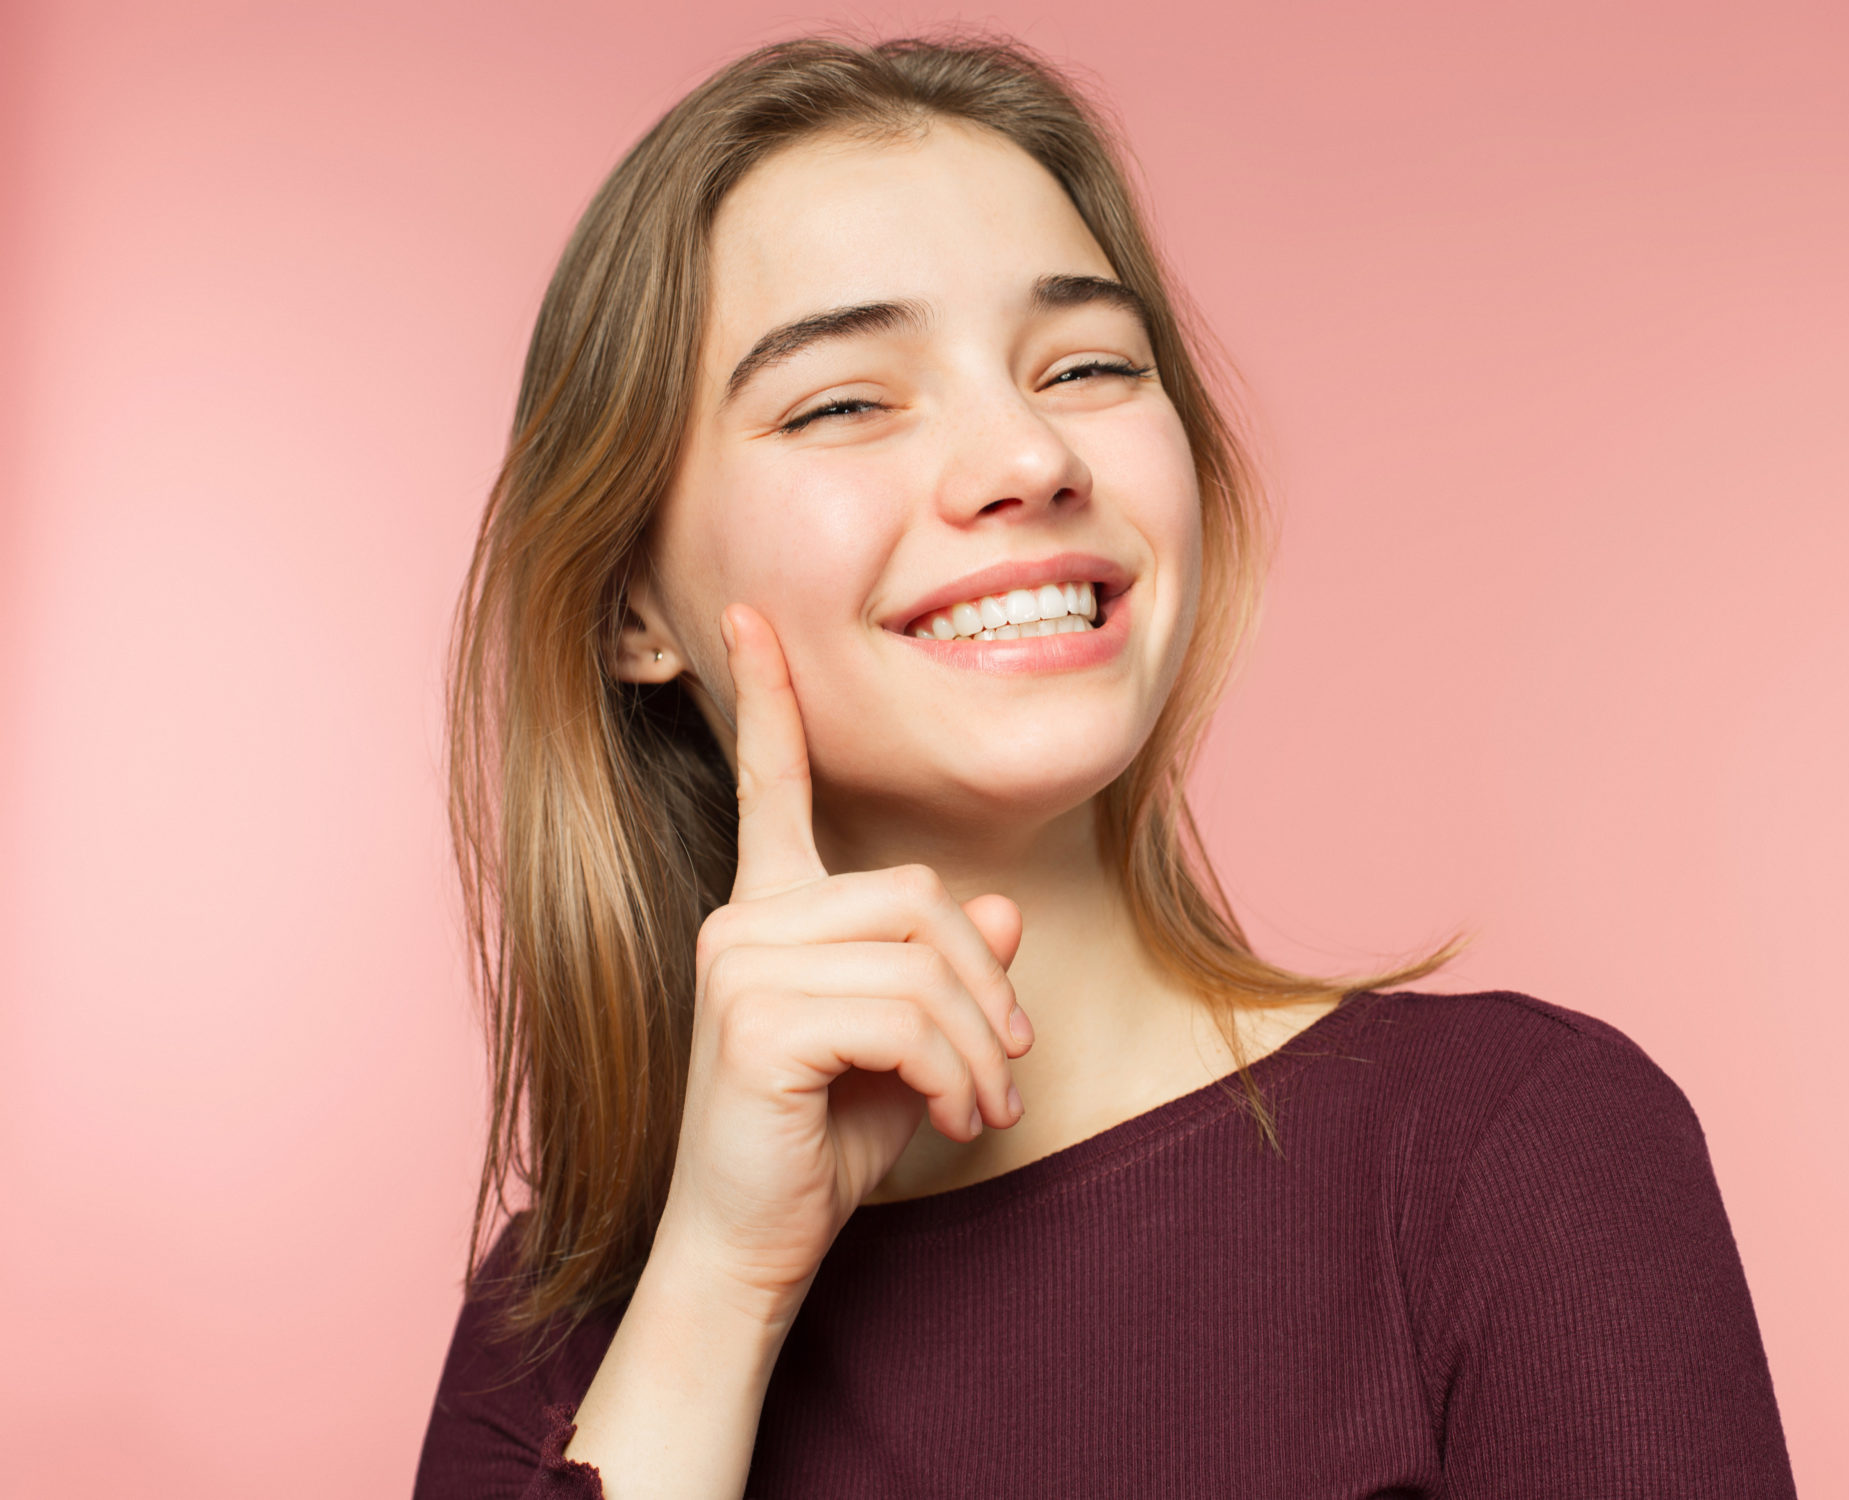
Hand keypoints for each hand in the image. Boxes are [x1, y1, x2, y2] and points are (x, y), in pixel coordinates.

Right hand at [652, 604, 1031, 1306]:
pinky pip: (908, 1017)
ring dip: (981, 1046)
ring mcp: (740, 962)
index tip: (748, 618)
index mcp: (768, 911)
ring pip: (925, 958)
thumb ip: (945, 972)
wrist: (753, 1247)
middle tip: (1009, 1069)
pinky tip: (956, 1122)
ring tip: (986, 1107)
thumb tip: (997, 909)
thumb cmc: (823, 1145)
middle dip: (986, 990)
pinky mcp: (757, 1018)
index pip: (769, 787)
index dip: (766, 701)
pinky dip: (959, 1075)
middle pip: (919, 897)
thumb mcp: (908, 1048)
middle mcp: (744, 920)